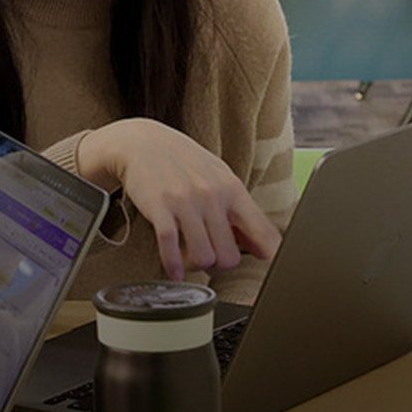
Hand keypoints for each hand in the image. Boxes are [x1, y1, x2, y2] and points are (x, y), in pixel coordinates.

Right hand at [76, 118, 281, 280]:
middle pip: (229, 256)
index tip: (262, 264)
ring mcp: (185, 202)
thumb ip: (241, 212)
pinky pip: (170, 247)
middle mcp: (212, 196)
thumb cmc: (184, 162)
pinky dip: (173, 266)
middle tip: (210, 257)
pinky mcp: (159, 207)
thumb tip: (266, 247)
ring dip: (195, 265)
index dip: (270, 256)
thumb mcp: (220, 179)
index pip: (264, 233)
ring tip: (189, 257)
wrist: (142, 142)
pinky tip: (174, 270)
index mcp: (233, 189)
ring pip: (203, 257)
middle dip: (219, 265)